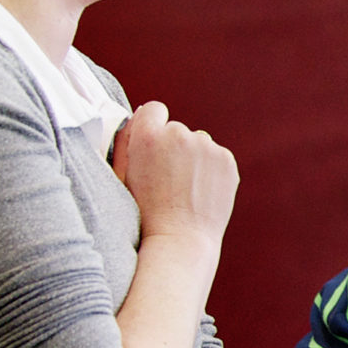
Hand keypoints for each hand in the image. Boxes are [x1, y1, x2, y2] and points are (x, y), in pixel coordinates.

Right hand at [112, 101, 237, 246]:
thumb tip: (140, 114)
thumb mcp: (120, 174)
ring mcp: (206, 146)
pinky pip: (215, 156)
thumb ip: (125, 140)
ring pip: (198, 142)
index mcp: (147, 136)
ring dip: (192, 157)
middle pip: (176, 129)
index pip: (153, 109)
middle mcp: (178, 134)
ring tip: (185, 187)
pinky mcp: (226, 159)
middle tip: (167, 178)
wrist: (179, 238)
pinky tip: (200, 190)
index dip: (152, 126)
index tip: (153, 144)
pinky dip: (210, 168)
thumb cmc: (143, 211)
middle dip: (172, 147)